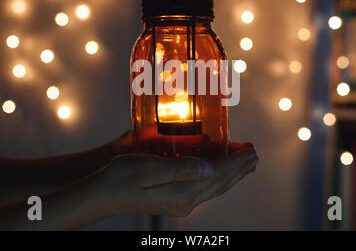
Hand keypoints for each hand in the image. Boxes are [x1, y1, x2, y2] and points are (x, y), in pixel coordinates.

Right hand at [96, 142, 257, 217]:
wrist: (102, 194)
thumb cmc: (122, 176)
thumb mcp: (150, 168)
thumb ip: (182, 168)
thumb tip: (210, 166)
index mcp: (182, 192)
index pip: (217, 174)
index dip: (236, 162)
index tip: (251, 151)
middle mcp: (185, 201)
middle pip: (219, 183)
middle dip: (239, 169)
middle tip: (254, 155)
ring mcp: (180, 203)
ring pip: (213, 187)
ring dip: (231, 175)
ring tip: (244, 164)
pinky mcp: (174, 200)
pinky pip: (204, 189)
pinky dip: (216, 179)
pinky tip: (218, 173)